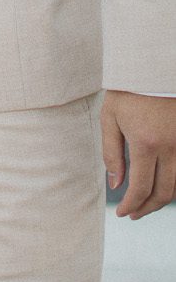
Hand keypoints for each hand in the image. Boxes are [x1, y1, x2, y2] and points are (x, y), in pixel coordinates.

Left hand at [102, 91, 175, 217]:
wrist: (152, 67)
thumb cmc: (128, 90)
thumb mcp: (111, 117)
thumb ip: (112, 153)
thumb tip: (115, 185)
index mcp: (147, 143)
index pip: (141, 188)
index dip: (130, 205)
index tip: (121, 213)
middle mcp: (170, 148)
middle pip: (163, 193)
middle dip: (146, 208)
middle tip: (132, 214)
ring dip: (161, 200)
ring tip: (144, 204)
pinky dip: (172, 184)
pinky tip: (159, 186)